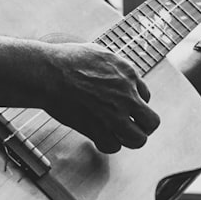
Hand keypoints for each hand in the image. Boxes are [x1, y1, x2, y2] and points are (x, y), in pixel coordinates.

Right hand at [44, 43, 160, 153]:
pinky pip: (113, 146)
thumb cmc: (66, 60)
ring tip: (117, 136)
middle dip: (142, 126)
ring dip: (128, 139)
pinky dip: (106, 144)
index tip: (124, 107)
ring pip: (138, 139)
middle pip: (151, 122)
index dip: (135, 104)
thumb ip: (113, 66)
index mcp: (128, 74)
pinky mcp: (99, 129)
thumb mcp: (99, 53)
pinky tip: (98, 138)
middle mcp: (126, 95)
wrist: (49, 73)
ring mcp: (114, 114)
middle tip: (130, 126)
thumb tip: (115, 72)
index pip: (146, 96)